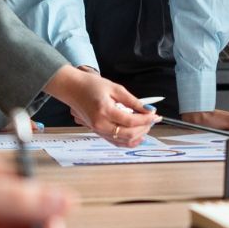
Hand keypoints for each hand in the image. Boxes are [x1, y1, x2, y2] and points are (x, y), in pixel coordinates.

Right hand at [44, 65, 158, 146]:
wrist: (72, 89)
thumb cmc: (91, 85)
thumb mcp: (115, 88)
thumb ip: (132, 100)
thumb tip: (148, 109)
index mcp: (105, 111)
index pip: (131, 121)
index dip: (146, 119)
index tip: (155, 115)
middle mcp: (101, 124)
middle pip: (129, 134)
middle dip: (144, 128)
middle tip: (153, 120)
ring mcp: (98, 130)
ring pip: (123, 141)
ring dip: (138, 136)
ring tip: (147, 126)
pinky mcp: (97, 132)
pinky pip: (115, 142)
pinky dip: (128, 141)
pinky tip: (137, 137)